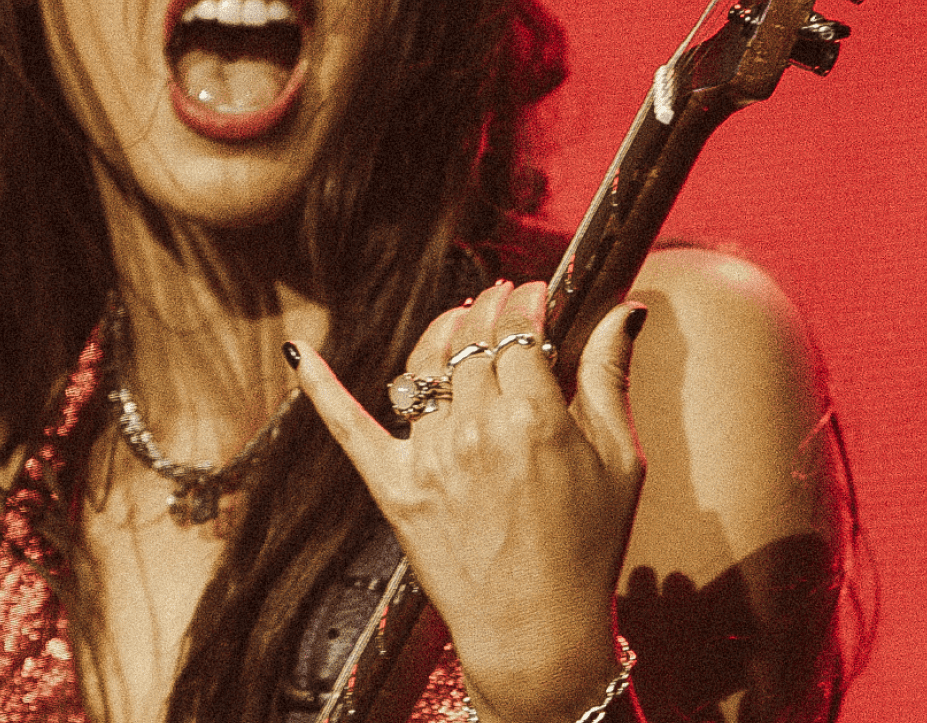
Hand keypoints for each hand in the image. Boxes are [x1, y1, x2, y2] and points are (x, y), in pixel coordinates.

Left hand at [287, 281, 648, 722]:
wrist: (536, 631)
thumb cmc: (588, 547)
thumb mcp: (619, 461)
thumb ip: (610, 376)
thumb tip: (624, 308)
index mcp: (536, 418)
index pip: (521, 330)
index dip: (529, 302)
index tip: (537, 294)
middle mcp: (476, 429)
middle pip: (472, 341)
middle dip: (489, 310)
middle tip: (502, 300)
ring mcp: (429, 457)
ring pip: (423, 366)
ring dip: (441, 334)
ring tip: (458, 322)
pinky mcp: (393, 486)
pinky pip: (349, 426)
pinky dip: (321, 388)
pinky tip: (301, 353)